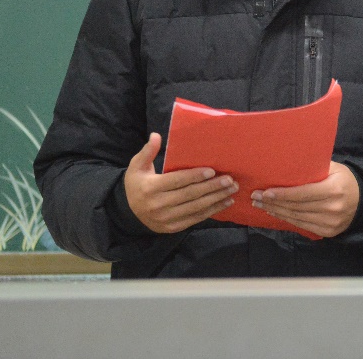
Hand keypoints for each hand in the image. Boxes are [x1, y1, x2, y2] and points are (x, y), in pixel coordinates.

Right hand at [123, 133, 237, 233]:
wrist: (129, 213)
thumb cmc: (137, 184)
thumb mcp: (137, 166)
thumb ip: (147, 151)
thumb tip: (156, 135)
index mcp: (150, 188)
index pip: (177, 181)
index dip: (195, 176)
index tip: (212, 170)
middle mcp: (158, 205)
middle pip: (190, 195)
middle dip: (212, 187)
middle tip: (230, 180)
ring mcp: (166, 219)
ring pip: (196, 208)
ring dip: (217, 199)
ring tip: (232, 190)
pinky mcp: (173, 227)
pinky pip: (196, 219)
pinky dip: (212, 211)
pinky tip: (225, 202)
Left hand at [251, 162, 359, 237]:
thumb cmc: (343, 180)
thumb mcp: (333, 168)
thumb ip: (313, 167)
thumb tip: (286, 163)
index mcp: (334, 190)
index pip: (302, 194)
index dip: (282, 194)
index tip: (265, 192)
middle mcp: (332, 208)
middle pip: (296, 207)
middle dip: (273, 202)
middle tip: (255, 197)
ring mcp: (330, 223)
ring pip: (296, 218)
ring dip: (276, 212)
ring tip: (261, 205)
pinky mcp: (328, 232)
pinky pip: (302, 225)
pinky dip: (286, 219)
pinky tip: (276, 213)